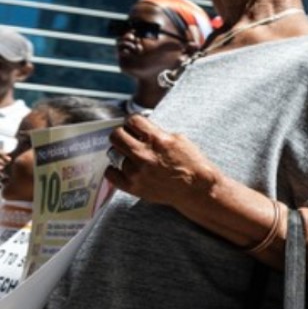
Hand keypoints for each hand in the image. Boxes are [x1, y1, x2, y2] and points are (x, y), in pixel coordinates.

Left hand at [104, 115, 219, 209]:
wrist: (196, 188)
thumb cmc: (192, 164)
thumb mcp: (179, 139)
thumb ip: (157, 133)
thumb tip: (141, 130)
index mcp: (157, 139)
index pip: (132, 120)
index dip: (133, 121)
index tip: (134, 125)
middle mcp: (144, 155)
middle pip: (116, 135)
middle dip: (123, 134)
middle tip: (129, 138)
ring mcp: (136, 172)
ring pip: (113, 154)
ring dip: (122, 153)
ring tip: (132, 156)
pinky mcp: (133, 187)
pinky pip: (110, 173)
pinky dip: (115, 169)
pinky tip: (124, 168)